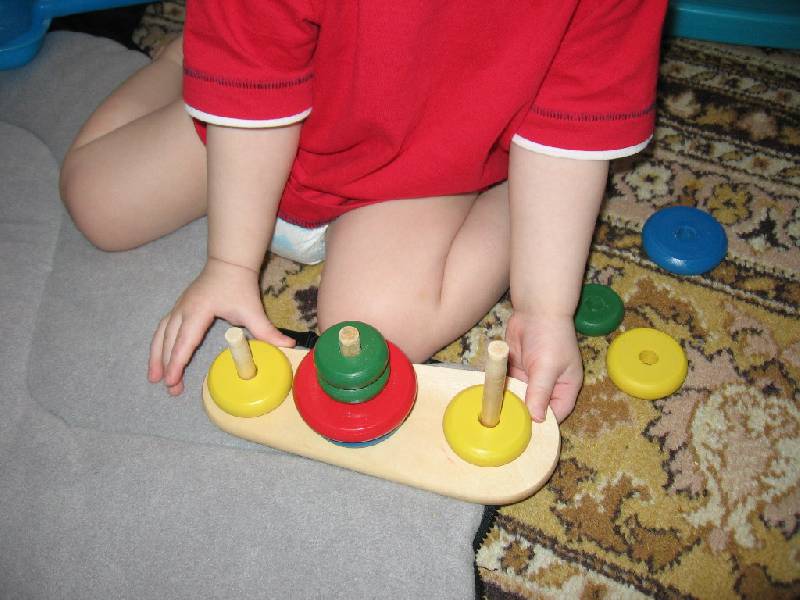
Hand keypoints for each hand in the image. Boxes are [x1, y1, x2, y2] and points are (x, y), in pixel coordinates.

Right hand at [148, 257, 294, 394]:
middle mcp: (183, 310)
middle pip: (169, 341)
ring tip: (153, 377)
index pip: (185, 341)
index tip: (171, 381)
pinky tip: (159, 358)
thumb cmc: (240, 286)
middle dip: (166, 365)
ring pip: (161, 335)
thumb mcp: (253, 310)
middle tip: (169, 388)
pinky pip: (164, 329)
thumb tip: (289, 346)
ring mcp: (178, 308)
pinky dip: (159, 345)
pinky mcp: (179, 308)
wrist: (229, 263)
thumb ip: (267, 331)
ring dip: (156, 357)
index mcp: (198, 312)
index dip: (177, 362)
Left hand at [505, 311, 582, 422]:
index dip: (543, 423)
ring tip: (494, 414)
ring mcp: (532, 378)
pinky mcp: (517, 370)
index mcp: (565, 387)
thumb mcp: (547, 367)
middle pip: (536, 408)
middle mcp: (550, 386)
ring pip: (520, 398)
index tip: (526, 431)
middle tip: (505, 425)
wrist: (534, 309)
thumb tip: (537, 419)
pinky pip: (508, 386)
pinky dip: (500, 390)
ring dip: (509, 403)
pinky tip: (489, 398)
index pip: (556, 414)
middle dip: (522, 415)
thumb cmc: (549, 337)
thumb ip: (540, 393)